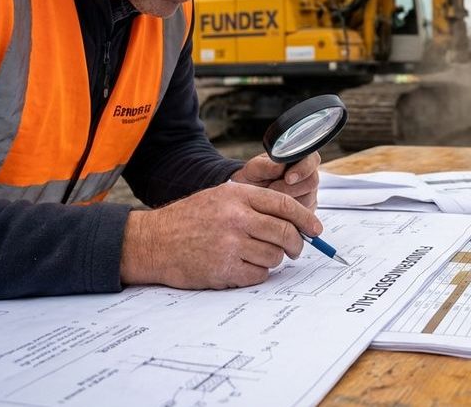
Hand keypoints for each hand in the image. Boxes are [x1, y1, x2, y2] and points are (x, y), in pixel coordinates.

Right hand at [120, 181, 322, 288]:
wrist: (153, 242)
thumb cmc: (188, 219)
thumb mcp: (220, 197)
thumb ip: (253, 204)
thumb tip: (293, 219)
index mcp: (237, 195)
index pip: (284, 205)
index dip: (306, 218)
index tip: (316, 229)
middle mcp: (236, 218)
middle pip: (285, 232)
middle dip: (297, 244)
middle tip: (296, 249)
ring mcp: (230, 245)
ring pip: (274, 256)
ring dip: (273, 259)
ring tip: (257, 255)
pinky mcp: (224, 270)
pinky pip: (259, 275)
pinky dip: (258, 274)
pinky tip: (244, 267)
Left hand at [230, 151, 319, 211]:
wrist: (249, 198)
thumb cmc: (253, 179)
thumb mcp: (254, 169)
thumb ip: (266, 165)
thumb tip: (279, 165)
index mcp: (299, 159)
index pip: (312, 160)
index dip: (302, 169)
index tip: (288, 178)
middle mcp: (308, 175)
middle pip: (312, 181)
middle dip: (292, 188)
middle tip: (273, 190)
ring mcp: (309, 193)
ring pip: (309, 198)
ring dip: (289, 201)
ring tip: (272, 198)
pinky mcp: (307, 209)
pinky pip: (304, 213)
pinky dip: (290, 213)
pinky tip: (277, 209)